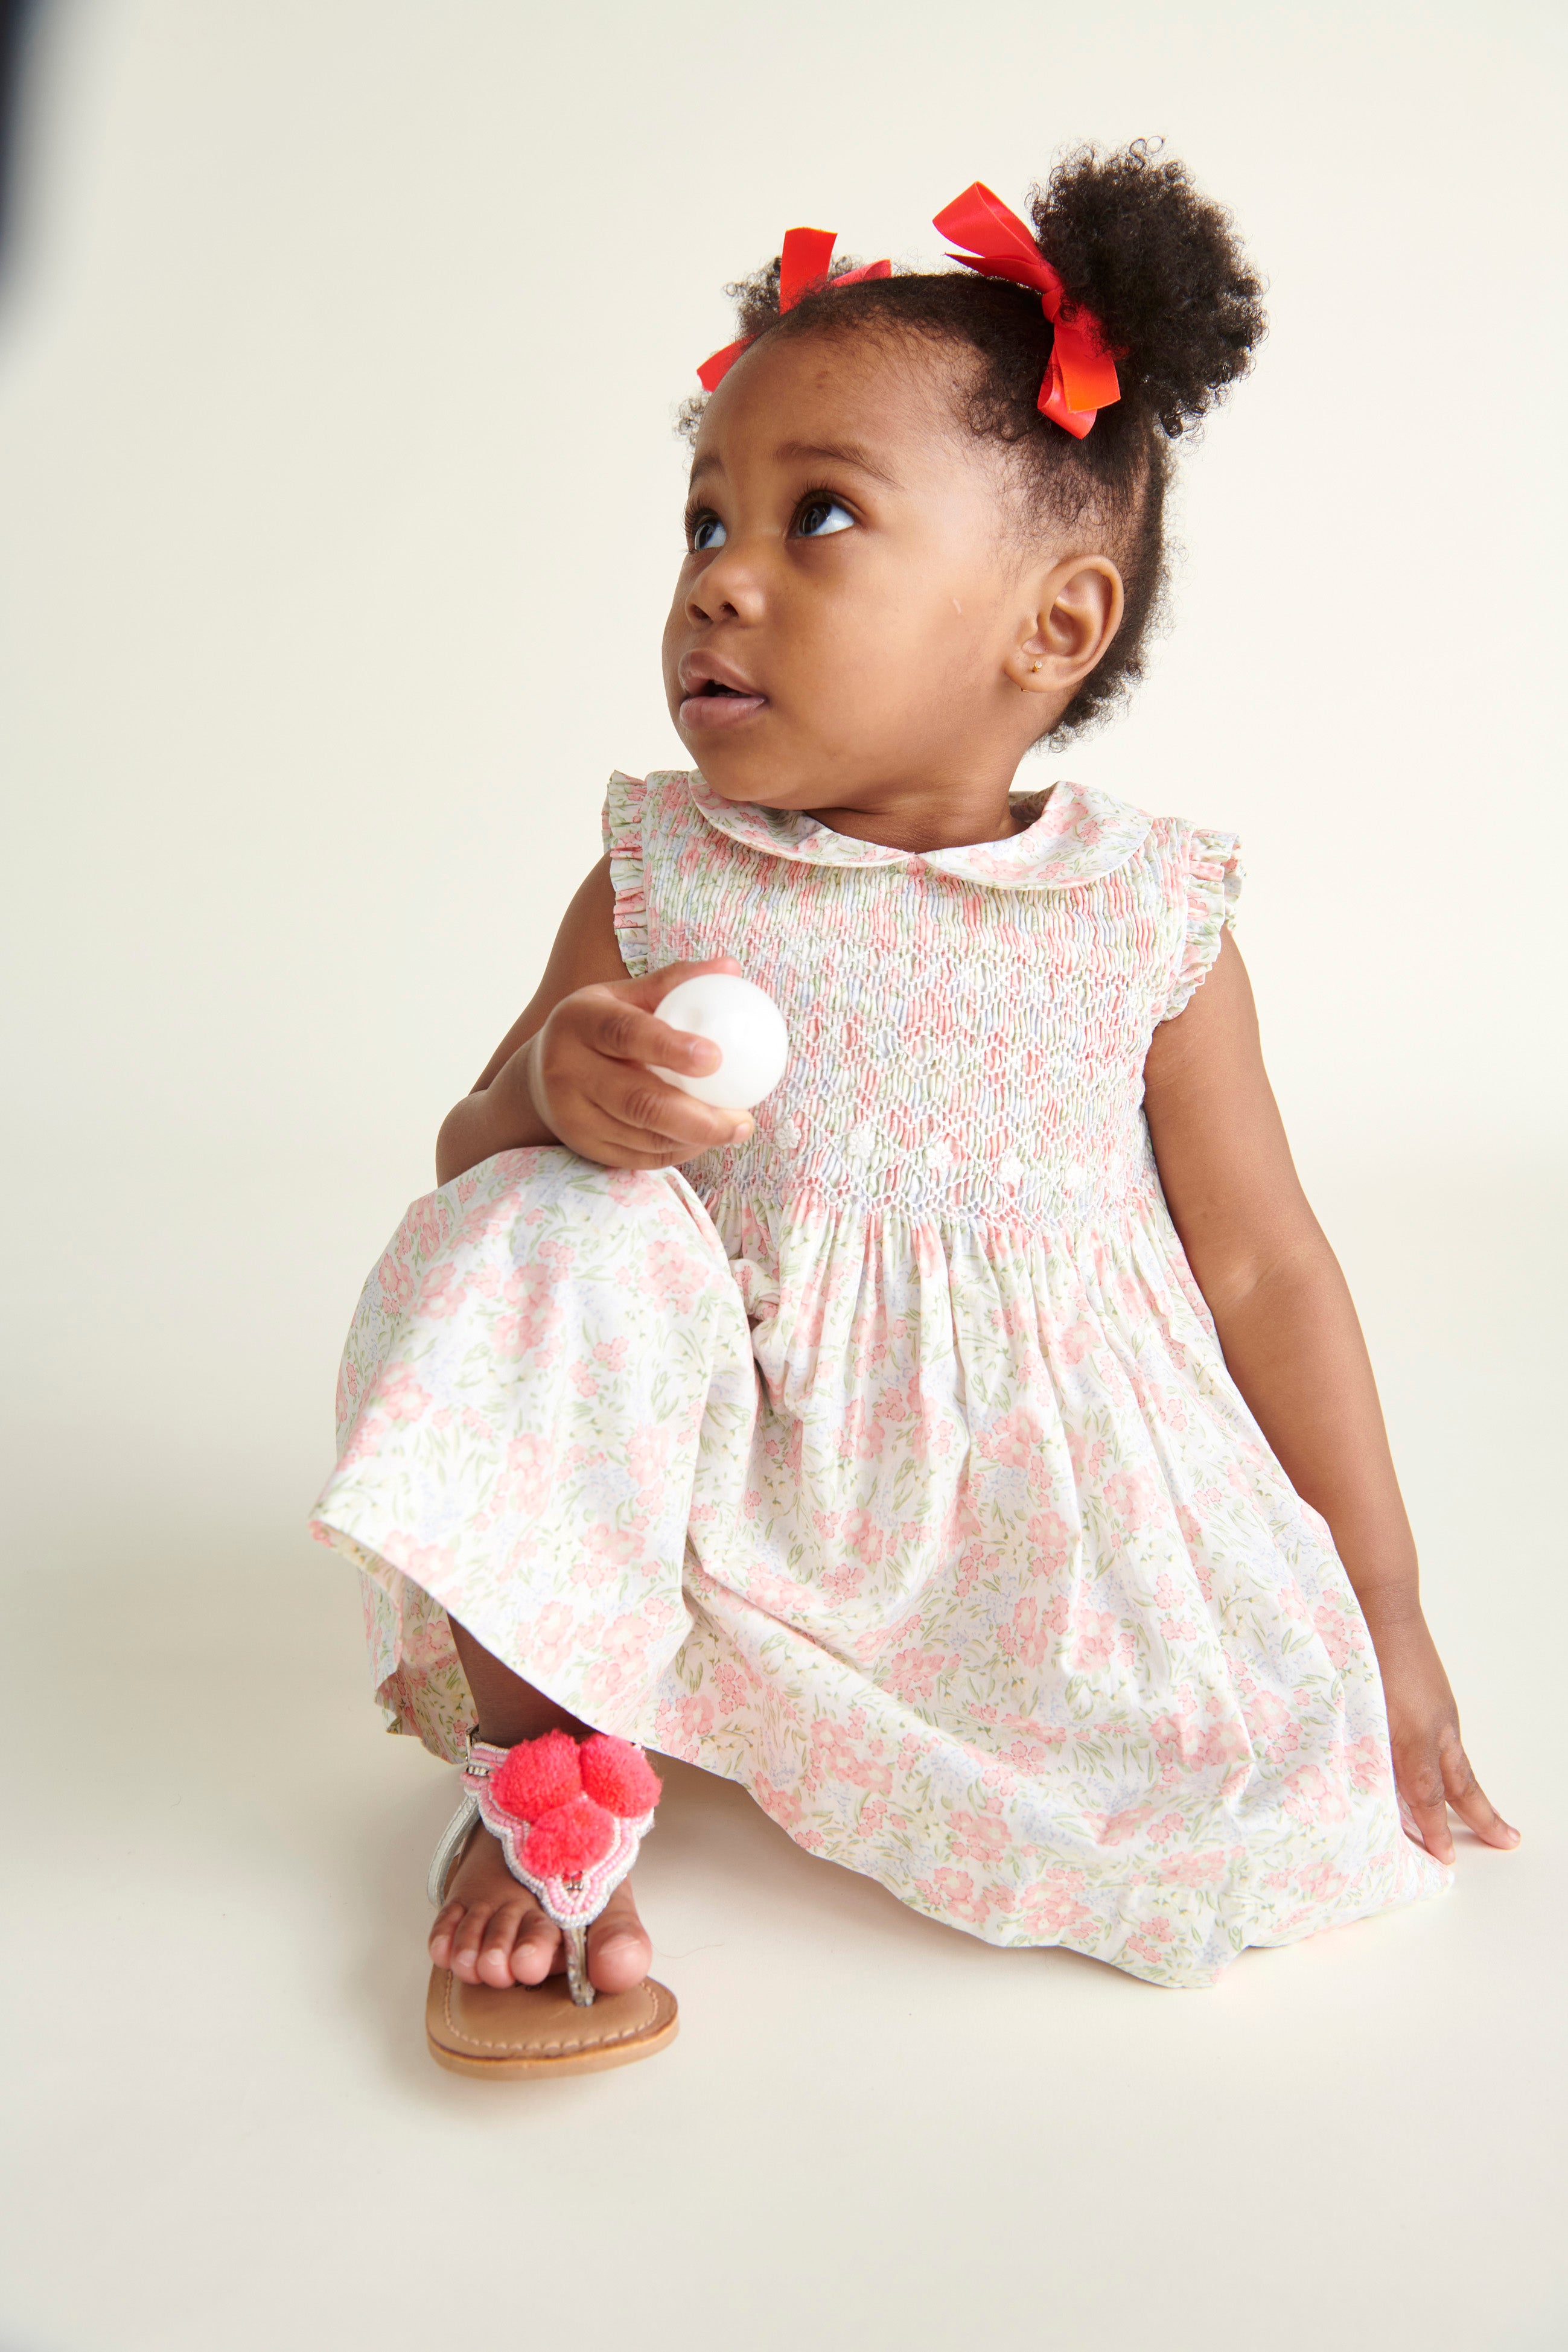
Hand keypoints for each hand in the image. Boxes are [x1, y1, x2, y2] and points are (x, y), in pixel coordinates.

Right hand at [526, 956, 754, 1168]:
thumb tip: (732, 967)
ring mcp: (571, 1114)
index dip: (669, 1047)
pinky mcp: (583, 1146)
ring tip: (736, 1128)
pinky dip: (679, 1152)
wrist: (540, 1072)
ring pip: (644, 1137)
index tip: (716, 1057)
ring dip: (697, 1139)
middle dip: (699, 1117)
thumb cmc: (599, 1026)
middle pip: (638, 1101)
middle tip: (743, 1118)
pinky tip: (705, 1140)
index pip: (625, 1034)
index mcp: (578, 1021)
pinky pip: (639, 1158)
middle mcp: (566, 1070)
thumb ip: (675, 982)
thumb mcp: (625, 996)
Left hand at [1368, 1608, 1519, 1863]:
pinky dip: (1451, 1765)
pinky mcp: (1436, 1699)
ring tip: (1484, 1819)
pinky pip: (1449, 1742)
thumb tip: (1355, 1781)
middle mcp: (1434, 1727)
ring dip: (1470, 1794)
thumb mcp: (1352, 1708)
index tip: (1444, 1859)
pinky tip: (1443, 1772)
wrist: (1380, 1602)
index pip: (1426, 1795)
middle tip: (1507, 1841)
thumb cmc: (1356, 1652)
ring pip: (1458, 1763)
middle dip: (1481, 1817)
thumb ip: (1358, 1749)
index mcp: (1410, 1734)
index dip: (1434, 1829)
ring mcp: (1439, 1711)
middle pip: (1460, 1783)